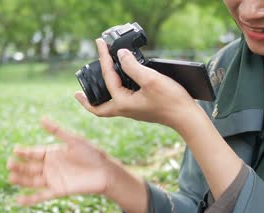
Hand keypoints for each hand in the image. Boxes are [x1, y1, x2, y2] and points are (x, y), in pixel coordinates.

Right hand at [7, 118, 118, 205]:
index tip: (15, 150)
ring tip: (10, 178)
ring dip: (21, 180)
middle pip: (31, 167)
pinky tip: (18, 200)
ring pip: (33, 181)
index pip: (35, 153)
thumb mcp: (74, 140)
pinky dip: (29, 199)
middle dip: (20, 166)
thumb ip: (57, 131)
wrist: (105, 172)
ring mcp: (53, 179)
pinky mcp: (58, 190)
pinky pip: (41, 196)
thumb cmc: (92, 154)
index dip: (25, 152)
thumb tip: (41, 118)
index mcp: (53, 153)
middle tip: (9, 164)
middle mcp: (51, 166)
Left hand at [75, 38, 198, 128]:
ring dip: (98, 100)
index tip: (100, 43)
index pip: (107, 77)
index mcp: (123, 103)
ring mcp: (133, 111)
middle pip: (99, 109)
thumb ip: (133, 67)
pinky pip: (120, 104)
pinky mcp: (141, 110)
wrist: (187, 117)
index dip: (103, 57)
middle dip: (87, 101)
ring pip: (109, 108)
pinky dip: (113, 97)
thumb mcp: (151, 80)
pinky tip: (120, 88)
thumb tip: (121, 55)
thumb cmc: (171, 100)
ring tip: (92, 93)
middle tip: (77, 94)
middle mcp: (125, 110)